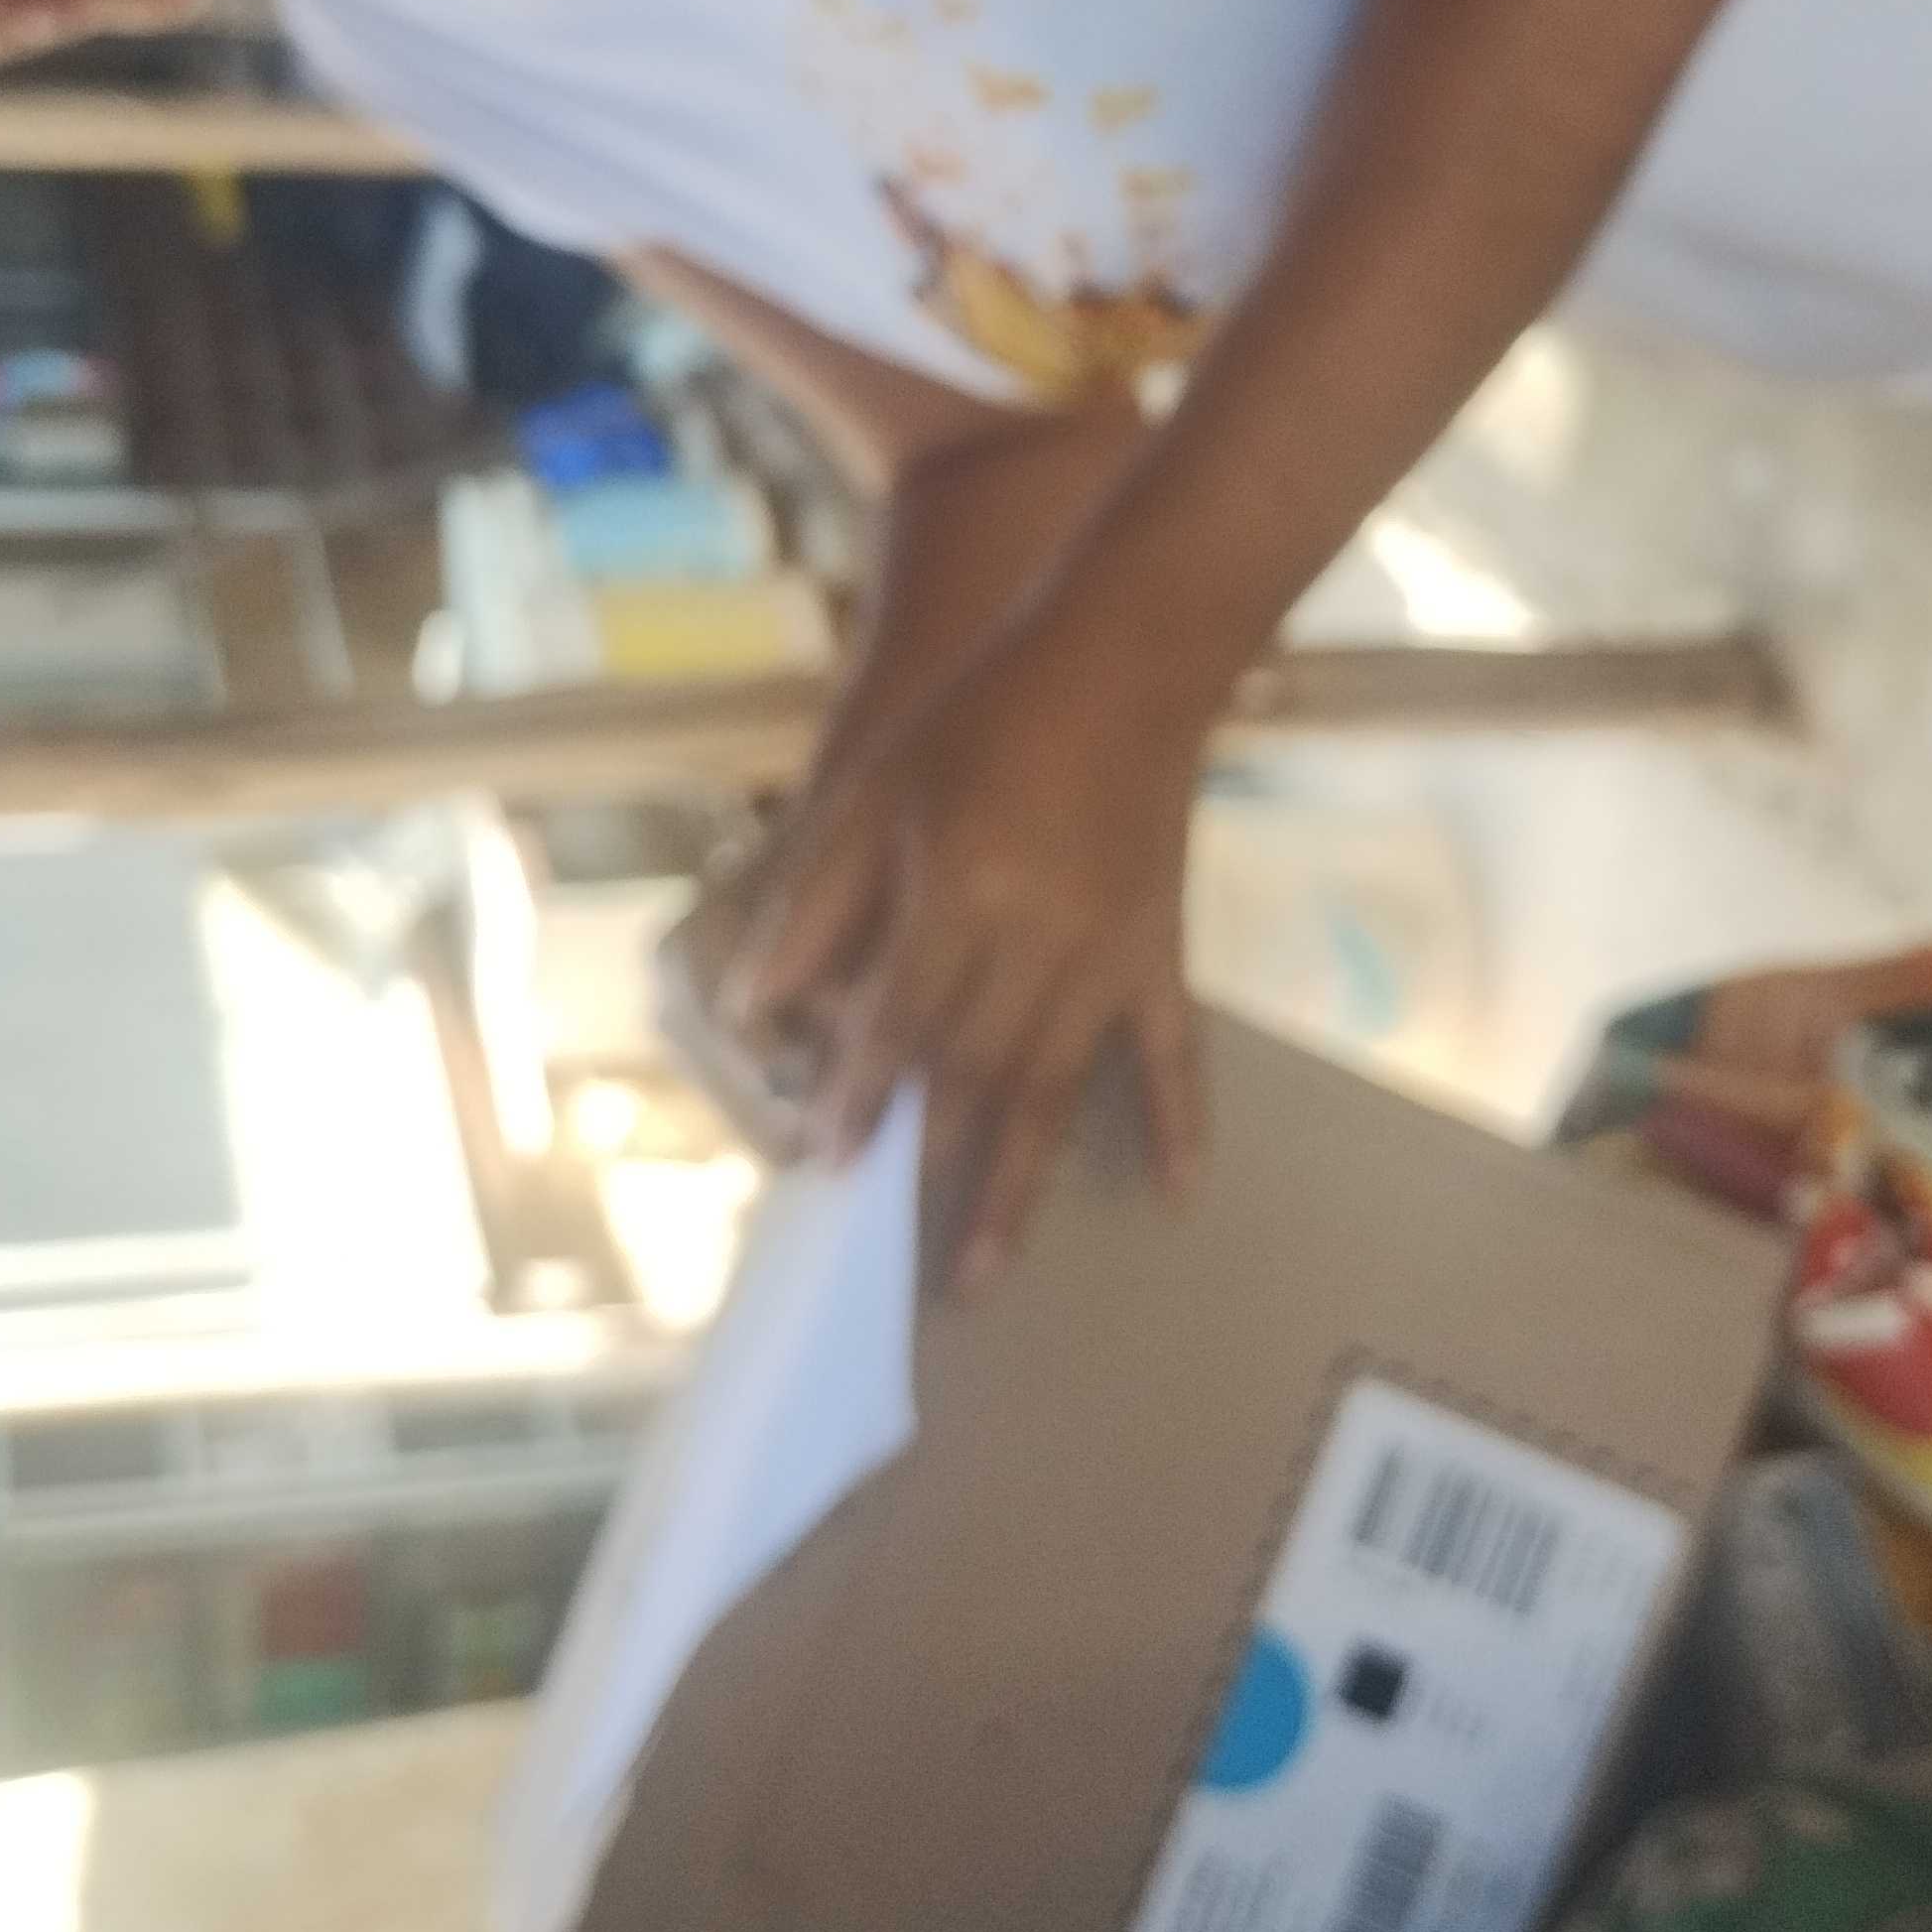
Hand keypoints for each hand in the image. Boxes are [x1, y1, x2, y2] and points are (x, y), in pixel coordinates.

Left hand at [716, 625, 1211, 1292]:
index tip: (827, 1164)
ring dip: (1017, 1188)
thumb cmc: (985, 718)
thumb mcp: (877, 789)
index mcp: (959, 896)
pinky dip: (1180, 1124)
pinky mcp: (1162, 951)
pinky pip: (1175, 1053)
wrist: (1127, 658)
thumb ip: (816, 902)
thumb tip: (751, 1007)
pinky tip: (1179, 1197)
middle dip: (927, 1166)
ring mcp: (1110, 956)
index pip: (896, 1024)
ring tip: (982, 1273)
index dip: (858, 1096)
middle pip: (972, 1074)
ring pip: (1053, 1091)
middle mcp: (1038, 943)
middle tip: (892, 1257)